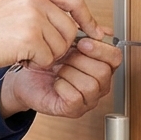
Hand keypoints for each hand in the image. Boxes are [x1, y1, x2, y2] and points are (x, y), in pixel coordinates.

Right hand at [0, 0, 100, 73]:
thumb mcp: (16, 5)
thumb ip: (44, 9)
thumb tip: (81, 24)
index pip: (74, 0)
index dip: (87, 18)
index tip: (94, 32)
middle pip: (70, 28)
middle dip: (59, 45)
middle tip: (38, 48)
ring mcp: (33, 16)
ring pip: (61, 45)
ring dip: (45, 55)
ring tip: (23, 49)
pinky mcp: (29, 36)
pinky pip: (48, 58)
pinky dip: (36, 63)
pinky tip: (19, 56)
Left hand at [0, 27, 121, 118]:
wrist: (25, 77)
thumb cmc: (47, 61)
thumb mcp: (65, 42)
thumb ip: (85, 33)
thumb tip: (101, 29)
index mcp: (102, 65)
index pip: (115, 57)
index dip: (100, 49)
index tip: (83, 42)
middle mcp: (100, 84)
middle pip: (103, 71)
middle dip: (79, 61)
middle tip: (64, 57)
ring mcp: (89, 99)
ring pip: (90, 85)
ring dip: (69, 73)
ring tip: (58, 70)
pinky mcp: (74, 110)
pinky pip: (75, 97)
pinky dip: (62, 86)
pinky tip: (56, 82)